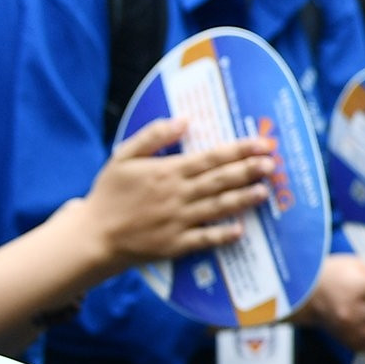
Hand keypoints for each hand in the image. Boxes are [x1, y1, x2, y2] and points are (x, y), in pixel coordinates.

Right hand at [76, 118, 273, 270]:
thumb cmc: (109, 194)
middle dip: (249, 170)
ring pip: (218, 207)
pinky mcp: (175, 245)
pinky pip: (204, 239)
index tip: (262, 144)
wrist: (92, 236)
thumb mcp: (123, 156)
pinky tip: (240, 230)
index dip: (239, 150)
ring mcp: (178, 221)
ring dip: (243, 198)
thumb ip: (154, 135)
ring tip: (265, 191)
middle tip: (272, 164)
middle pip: (220, 180)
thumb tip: (185, 119)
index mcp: (167, 171)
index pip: (211, 157)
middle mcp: (177, 195)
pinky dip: (223, 235)